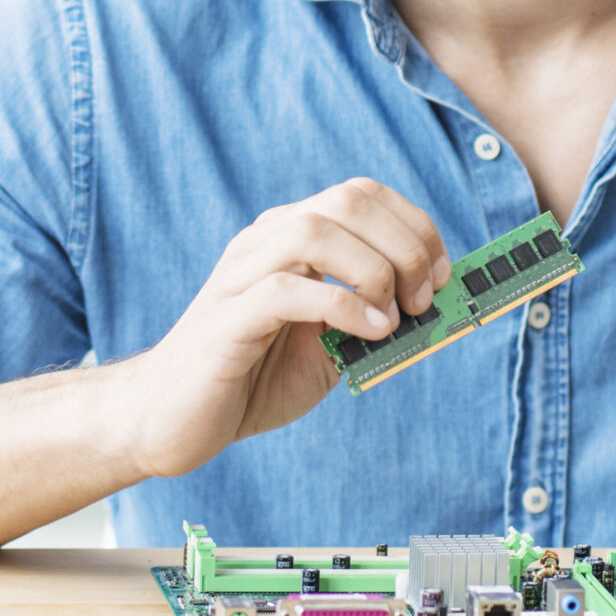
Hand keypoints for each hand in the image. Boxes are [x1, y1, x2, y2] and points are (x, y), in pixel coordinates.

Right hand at [119, 178, 449, 480]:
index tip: (444, 273)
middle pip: (346, 201)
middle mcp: (263, 243)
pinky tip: (368, 333)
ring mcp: (240, 276)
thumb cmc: (251, 379)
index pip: (359, 195)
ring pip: (315, 231)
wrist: (171, 420)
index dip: (413, 225)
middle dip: (404, 245)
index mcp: (288, 239)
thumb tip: (436, 310)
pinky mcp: (226, 319)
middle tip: (424, 298)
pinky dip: (341, 307)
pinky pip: (285, 290)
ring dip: (374, 271)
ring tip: (394, 316)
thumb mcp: (327, 346)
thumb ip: (371, 322)